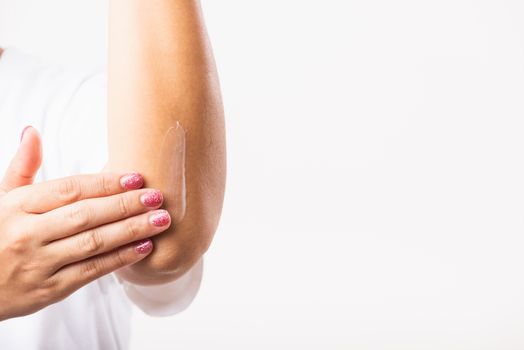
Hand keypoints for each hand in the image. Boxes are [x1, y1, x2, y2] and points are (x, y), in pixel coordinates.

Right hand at [0, 127, 171, 320]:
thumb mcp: (1, 199)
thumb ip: (22, 167)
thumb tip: (32, 131)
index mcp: (17, 206)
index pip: (69, 190)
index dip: (106, 183)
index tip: (136, 178)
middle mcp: (27, 234)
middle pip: (86, 215)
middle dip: (126, 205)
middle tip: (158, 197)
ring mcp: (38, 264)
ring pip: (93, 243)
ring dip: (131, 230)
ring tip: (161, 220)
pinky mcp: (49, 290)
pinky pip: (91, 271)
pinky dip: (120, 259)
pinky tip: (144, 246)